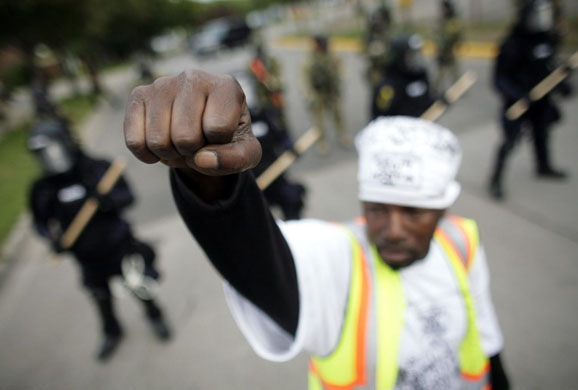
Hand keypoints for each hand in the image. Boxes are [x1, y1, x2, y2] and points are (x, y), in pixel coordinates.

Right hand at [124, 70, 261, 176]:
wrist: (202, 132)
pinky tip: (160, 145)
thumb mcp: (246, 154)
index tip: (221, 135)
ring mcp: (163, 83)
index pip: (218, 128)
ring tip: (181, 142)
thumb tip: (201, 159)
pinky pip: (134, 141)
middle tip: (197, 143)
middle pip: (185, 137)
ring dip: (170, 154)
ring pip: (158, 141)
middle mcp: (194, 77)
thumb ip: (235, 159)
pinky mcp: (138, 95)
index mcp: (226, 86)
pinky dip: (147, 155)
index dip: (219, 144)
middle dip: (192, 152)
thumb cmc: (228, 139)